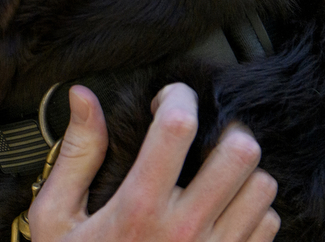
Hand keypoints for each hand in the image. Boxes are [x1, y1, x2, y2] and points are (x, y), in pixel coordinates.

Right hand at [28, 84, 278, 241]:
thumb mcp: (56, 218)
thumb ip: (76, 155)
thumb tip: (83, 95)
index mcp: (138, 208)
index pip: (178, 127)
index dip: (178, 96)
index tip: (168, 99)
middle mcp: (185, 230)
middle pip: (240, 153)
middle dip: (223, 130)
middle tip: (204, 133)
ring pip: (262, 186)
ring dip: (243, 172)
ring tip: (216, 173)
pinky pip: (268, 224)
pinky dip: (253, 209)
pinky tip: (223, 210)